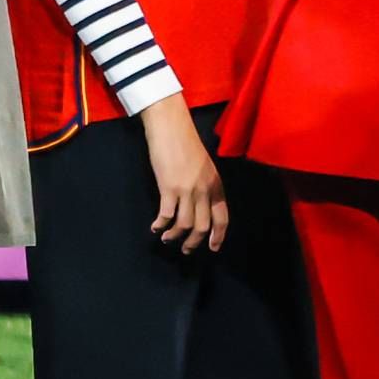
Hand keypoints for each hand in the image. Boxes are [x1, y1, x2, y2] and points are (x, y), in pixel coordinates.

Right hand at [137, 97, 225, 252]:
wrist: (172, 128)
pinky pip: (167, 215)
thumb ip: (205, 186)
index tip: (213, 247)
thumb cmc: (186, 145)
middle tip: (186, 250)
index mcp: (216, 185)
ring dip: (175, 236)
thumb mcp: (204, 167)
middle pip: (203, 225)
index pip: (222, 217)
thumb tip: (201, 205)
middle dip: (194, 242)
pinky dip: (161, 225)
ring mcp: (188, 190)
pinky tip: (155, 227)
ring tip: (166, 239)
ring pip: (185, 225)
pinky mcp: (169, 188)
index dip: (218, 235)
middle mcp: (205, 190)